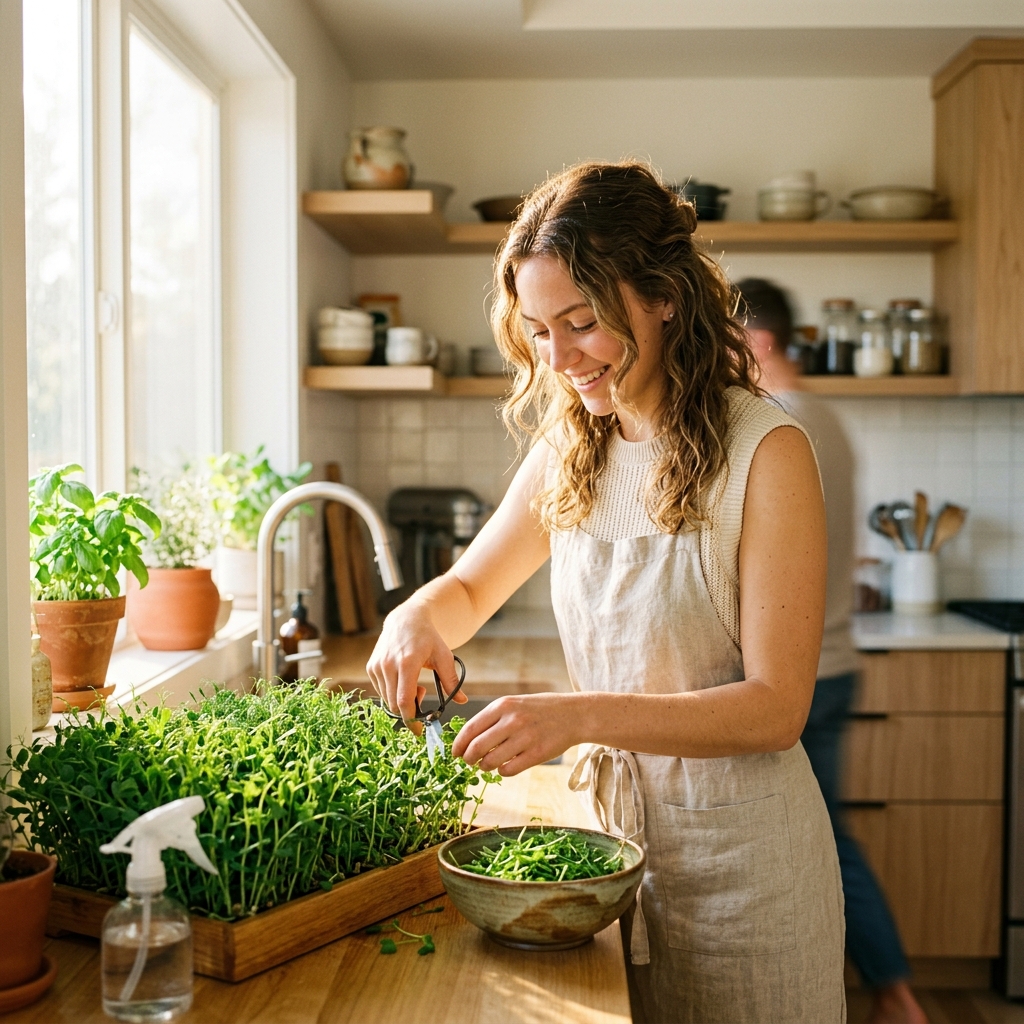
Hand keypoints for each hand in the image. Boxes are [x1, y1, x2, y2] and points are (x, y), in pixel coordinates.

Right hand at [365, 601, 467, 726]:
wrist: (406, 620)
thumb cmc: (428, 638)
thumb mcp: (444, 656)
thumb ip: (451, 680)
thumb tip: (463, 701)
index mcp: (407, 662)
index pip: (404, 700)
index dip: (411, 719)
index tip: (419, 731)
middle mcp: (388, 665)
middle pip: (395, 704)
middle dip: (409, 710)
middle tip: (423, 696)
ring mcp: (377, 666)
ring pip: (387, 700)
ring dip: (401, 701)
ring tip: (415, 684)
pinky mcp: (371, 667)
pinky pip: (381, 692)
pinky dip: (393, 694)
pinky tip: (404, 680)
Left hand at [451, 693, 579, 776]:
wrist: (573, 714)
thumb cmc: (539, 710)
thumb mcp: (514, 704)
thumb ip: (492, 719)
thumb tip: (467, 741)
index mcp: (503, 705)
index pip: (470, 729)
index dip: (458, 745)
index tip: (455, 753)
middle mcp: (512, 720)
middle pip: (476, 748)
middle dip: (468, 759)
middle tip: (469, 762)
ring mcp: (525, 737)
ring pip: (490, 761)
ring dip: (485, 766)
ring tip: (488, 763)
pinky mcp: (537, 754)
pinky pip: (508, 770)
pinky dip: (502, 771)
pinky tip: (506, 766)